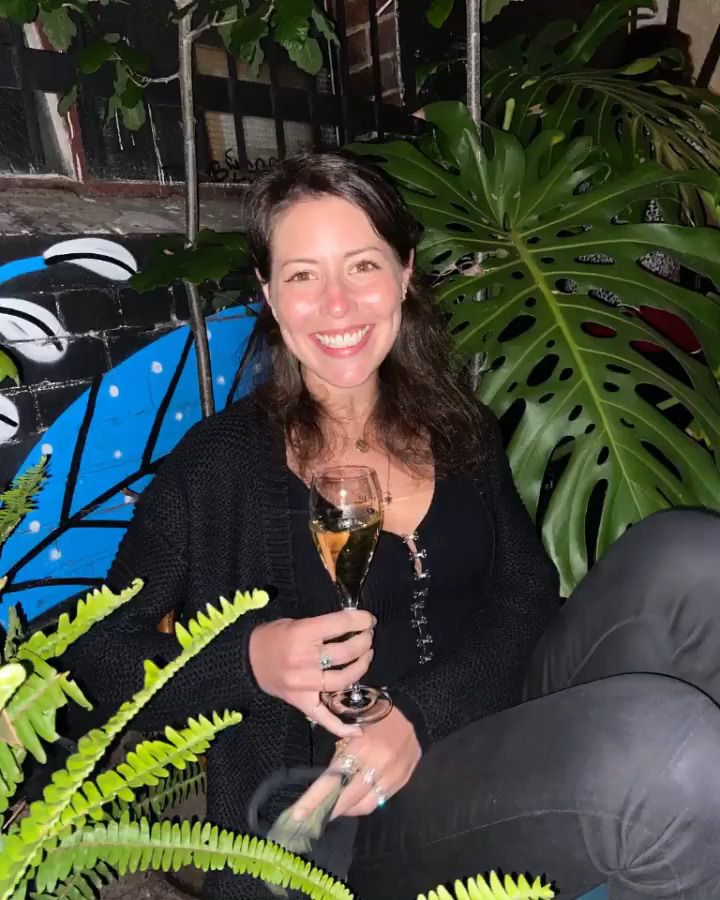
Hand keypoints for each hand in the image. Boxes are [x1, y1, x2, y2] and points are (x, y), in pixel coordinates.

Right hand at [248, 609, 374, 737]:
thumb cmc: (273, 637)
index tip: (369, 620)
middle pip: (344, 652)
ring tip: (366, 656)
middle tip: (368, 637)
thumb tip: (353, 624)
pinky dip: (342, 726)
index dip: (360, 620)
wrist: (246, 661)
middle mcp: (303, 660)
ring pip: (342, 679)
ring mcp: (303, 684)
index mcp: (301, 634)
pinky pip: (324, 718)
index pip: (339, 625)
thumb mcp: (295, 622)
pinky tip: (359, 729)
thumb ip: (322, 625)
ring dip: (361, 667)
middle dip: (363, 642)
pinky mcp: (301, 702)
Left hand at [291, 707, 421, 820]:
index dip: (314, 800)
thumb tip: (327, 781)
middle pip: (348, 799)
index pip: (332, 780)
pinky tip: (356, 800)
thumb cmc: (376, 713)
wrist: (415, 712)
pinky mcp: (402, 782)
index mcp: (361, 747)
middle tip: (312, 818)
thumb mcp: (352, 726)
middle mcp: (377, 765)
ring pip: (365, 805)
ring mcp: (392, 776)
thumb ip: (340, 754)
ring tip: (336, 807)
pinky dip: (364, 804)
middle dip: (329, 811)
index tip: (297, 816)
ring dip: (347, 810)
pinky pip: (380, 801)